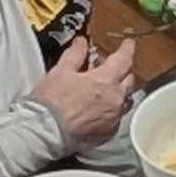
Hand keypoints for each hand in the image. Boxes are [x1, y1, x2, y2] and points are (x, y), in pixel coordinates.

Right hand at [44, 32, 136, 147]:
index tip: (128, 44)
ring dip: (119, 91)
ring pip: (125, 100)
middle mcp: (115, 99)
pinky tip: (99, 109)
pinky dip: (111, 110)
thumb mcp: (61, 71)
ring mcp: (113, 118)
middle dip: (122, 70)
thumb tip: (81, 43)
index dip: (127, 49)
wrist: (46, 132)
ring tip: (104, 89)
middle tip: (108, 66)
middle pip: (129, 79)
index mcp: (105, 80)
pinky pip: (117, 118)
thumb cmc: (52, 103)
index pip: (124, 59)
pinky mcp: (108, 132)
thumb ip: (75, 55)